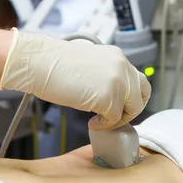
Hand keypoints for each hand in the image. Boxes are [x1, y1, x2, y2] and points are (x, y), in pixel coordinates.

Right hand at [0, 30, 150, 129]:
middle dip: (131, 110)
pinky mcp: (108, 97)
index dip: (133, 96)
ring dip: (117, 119)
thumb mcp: (90, 64)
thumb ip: (106, 75)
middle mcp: (122, 66)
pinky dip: (104, 125)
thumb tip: (113, 96)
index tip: (123, 106)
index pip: (138, 79)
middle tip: (115, 118)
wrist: (39, 63)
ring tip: (99, 121)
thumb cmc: (55, 65)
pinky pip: (114, 119)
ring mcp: (117, 82)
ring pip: (131, 108)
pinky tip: (90, 122)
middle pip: (142, 94)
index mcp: (117, 57)